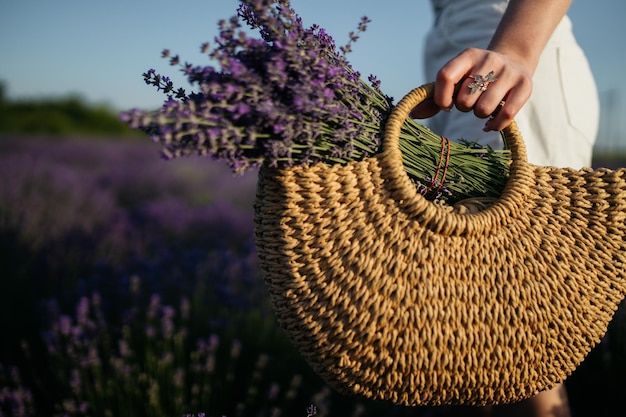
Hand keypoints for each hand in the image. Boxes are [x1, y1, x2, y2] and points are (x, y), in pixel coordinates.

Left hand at [410, 47, 533, 131]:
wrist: (513, 62)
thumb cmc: (474, 77)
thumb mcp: (456, 80)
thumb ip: (433, 98)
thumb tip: (412, 115)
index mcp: (467, 56)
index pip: (445, 76)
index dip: (442, 97)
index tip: (446, 105)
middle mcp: (489, 60)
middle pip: (465, 99)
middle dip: (464, 107)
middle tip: (470, 102)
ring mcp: (509, 72)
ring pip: (483, 109)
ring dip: (479, 115)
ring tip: (482, 106)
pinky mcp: (525, 86)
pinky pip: (506, 115)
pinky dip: (495, 125)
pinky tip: (490, 123)